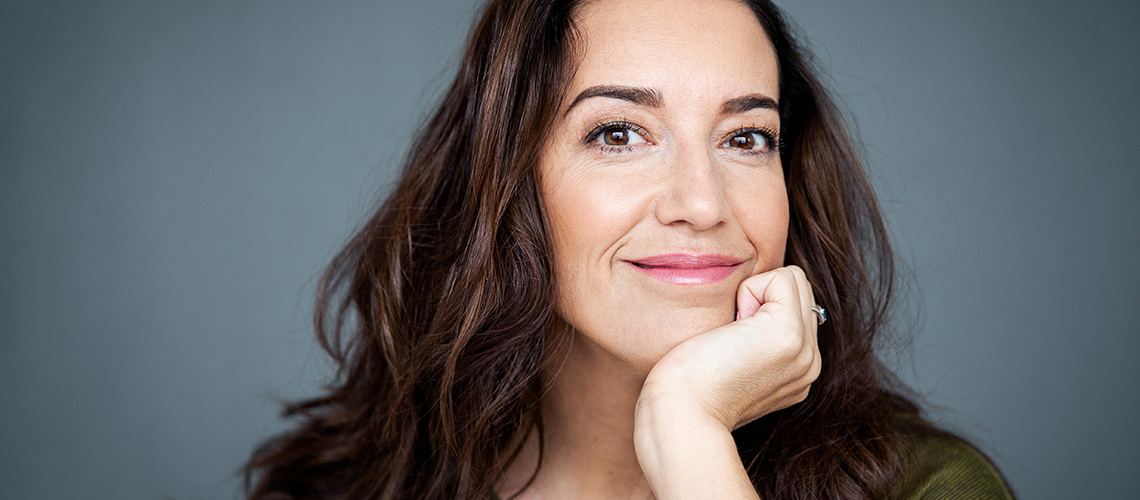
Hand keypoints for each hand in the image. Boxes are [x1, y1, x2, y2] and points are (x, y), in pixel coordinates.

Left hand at [638, 265, 821, 431]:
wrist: (681, 414)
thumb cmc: (688, 387)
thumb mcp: (732, 363)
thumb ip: (753, 339)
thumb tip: (746, 311)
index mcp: (798, 371)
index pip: (795, 306)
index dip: (758, 306)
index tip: (730, 345)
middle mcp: (809, 363)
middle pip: (799, 289)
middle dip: (759, 297)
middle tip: (729, 338)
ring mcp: (804, 350)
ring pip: (794, 280)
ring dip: (754, 294)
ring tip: (732, 335)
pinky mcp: (788, 334)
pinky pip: (781, 277)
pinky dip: (748, 291)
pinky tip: (732, 329)